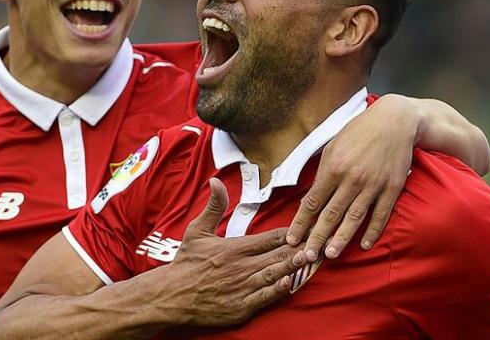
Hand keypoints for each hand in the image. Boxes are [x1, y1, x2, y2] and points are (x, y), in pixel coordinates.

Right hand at [166, 178, 305, 326]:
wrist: (170, 296)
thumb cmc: (185, 263)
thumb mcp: (197, 230)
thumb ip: (213, 207)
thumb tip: (215, 182)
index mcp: (234, 247)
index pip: (269, 238)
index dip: (289, 233)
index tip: (306, 227)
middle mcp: (241, 267)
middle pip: (277, 255)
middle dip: (299, 249)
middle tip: (319, 243)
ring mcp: (242, 288)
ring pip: (275, 275)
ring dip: (294, 267)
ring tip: (313, 260)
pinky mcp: (240, 308)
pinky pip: (264, 298)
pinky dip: (279, 290)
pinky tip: (292, 283)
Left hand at [286, 95, 414, 260]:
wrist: (394, 121)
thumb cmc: (359, 131)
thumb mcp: (333, 145)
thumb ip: (322, 171)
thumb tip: (310, 194)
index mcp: (333, 167)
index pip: (312, 201)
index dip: (301, 222)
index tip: (293, 237)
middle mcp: (351, 179)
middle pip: (331, 214)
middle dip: (317, 237)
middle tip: (307, 257)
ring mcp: (373, 185)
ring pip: (354, 218)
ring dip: (341, 238)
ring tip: (331, 254)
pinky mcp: (391, 188)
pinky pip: (381, 214)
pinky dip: (372, 230)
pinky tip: (364, 244)